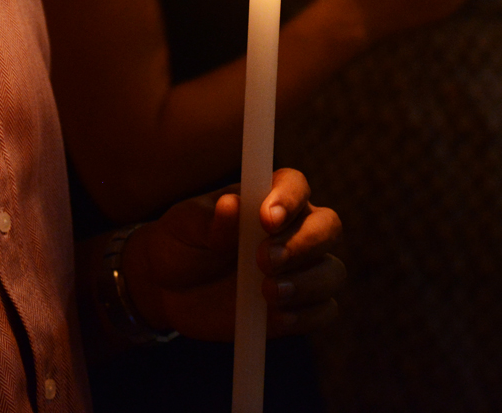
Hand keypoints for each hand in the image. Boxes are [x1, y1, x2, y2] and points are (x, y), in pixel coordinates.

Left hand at [121, 169, 344, 340]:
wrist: (169, 286)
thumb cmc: (181, 241)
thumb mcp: (185, 225)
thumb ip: (209, 219)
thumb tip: (231, 206)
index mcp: (268, 196)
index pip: (296, 185)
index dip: (289, 199)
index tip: (266, 218)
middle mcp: (293, 229)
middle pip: (329, 227)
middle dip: (302, 245)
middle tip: (263, 261)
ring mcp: (299, 269)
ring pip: (332, 271)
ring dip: (306, 283)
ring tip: (267, 292)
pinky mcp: (297, 306)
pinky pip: (323, 311)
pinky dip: (306, 315)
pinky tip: (276, 316)